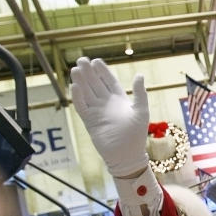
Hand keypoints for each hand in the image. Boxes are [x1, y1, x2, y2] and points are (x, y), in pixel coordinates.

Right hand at [69, 57, 148, 177]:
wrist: (127, 155)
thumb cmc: (136, 135)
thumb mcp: (141, 111)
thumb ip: (140, 93)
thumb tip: (139, 75)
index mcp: (119, 99)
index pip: (108, 81)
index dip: (102, 71)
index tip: (96, 61)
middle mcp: (106, 103)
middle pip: (95, 84)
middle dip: (88, 72)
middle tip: (82, 60)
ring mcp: (97, 112)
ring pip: (86, 93)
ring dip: (81, 81)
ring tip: (75, 69)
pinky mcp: (90, 121)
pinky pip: (82, 107)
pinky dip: (78, 97)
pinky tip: (74, 87)